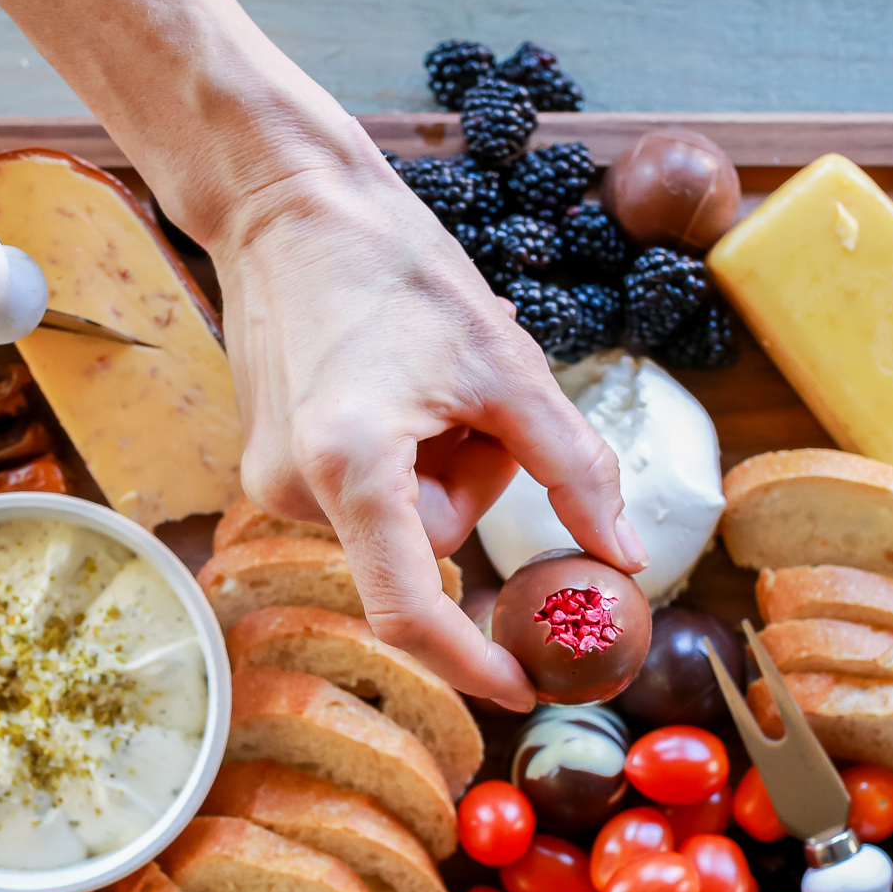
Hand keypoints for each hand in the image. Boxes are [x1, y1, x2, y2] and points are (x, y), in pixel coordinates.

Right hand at [217, 153, 644, 709]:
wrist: (281, 203)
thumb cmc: (390, 265)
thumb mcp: (506, 362)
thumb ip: (574, 469)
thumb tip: (623, 556)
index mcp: (351, 469)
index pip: (409, 611)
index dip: (470, 662)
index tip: (524, 688)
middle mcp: (295, 490)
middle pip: (428, 541)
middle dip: (476, 483)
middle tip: (479, 401)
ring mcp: (273, 479)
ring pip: (402, 513)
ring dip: (441, 460)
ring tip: (427, 376)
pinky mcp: (269, 462)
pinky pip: (368, 491)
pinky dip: (404, 451)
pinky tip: (397, 380)